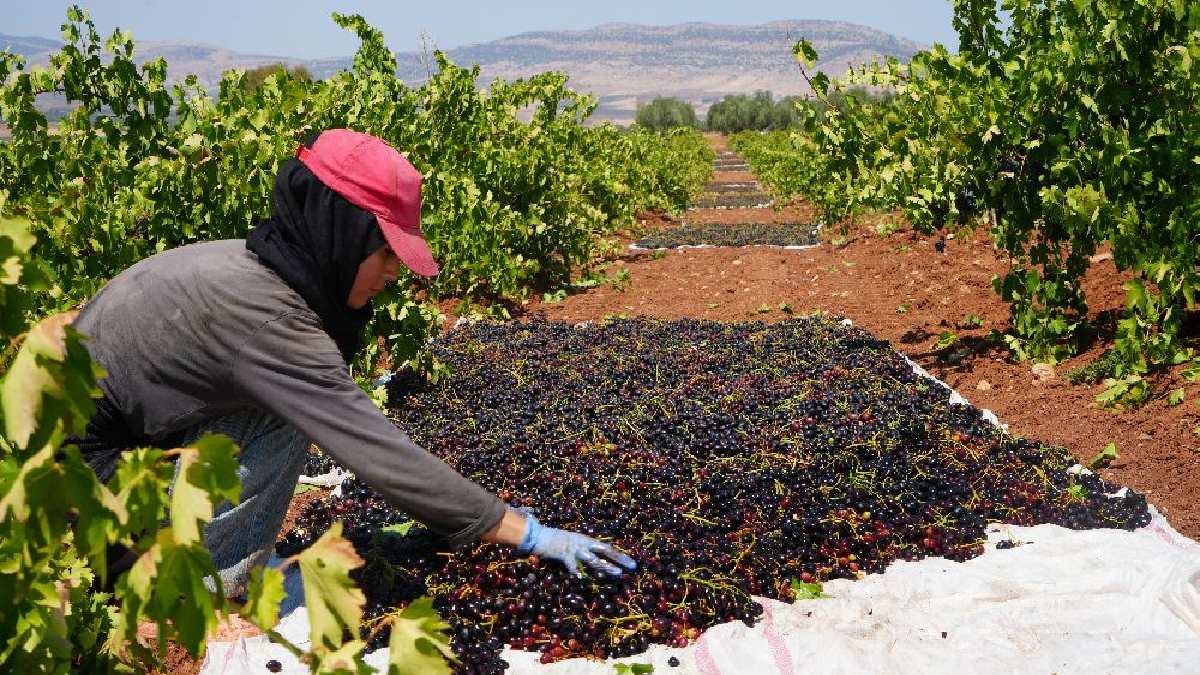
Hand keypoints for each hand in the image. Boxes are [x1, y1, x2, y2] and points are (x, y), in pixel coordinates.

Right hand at [515, 514, 636, 577]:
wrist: (538, 535)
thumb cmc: (555, 541)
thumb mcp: (573, 544)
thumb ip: (584, 552)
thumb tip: (597, 564)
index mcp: (586, 540)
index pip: (607, 548)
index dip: (620, 555)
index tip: (632, 563)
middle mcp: (583, 543)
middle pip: (605, 550)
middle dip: (619, 559)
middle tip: (632, 567)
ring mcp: (574, 548)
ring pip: (592, 558)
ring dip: (605, 566)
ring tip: (616, 572)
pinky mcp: (562, 553)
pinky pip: (571, 564)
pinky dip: (575, 571)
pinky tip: (580, 578)